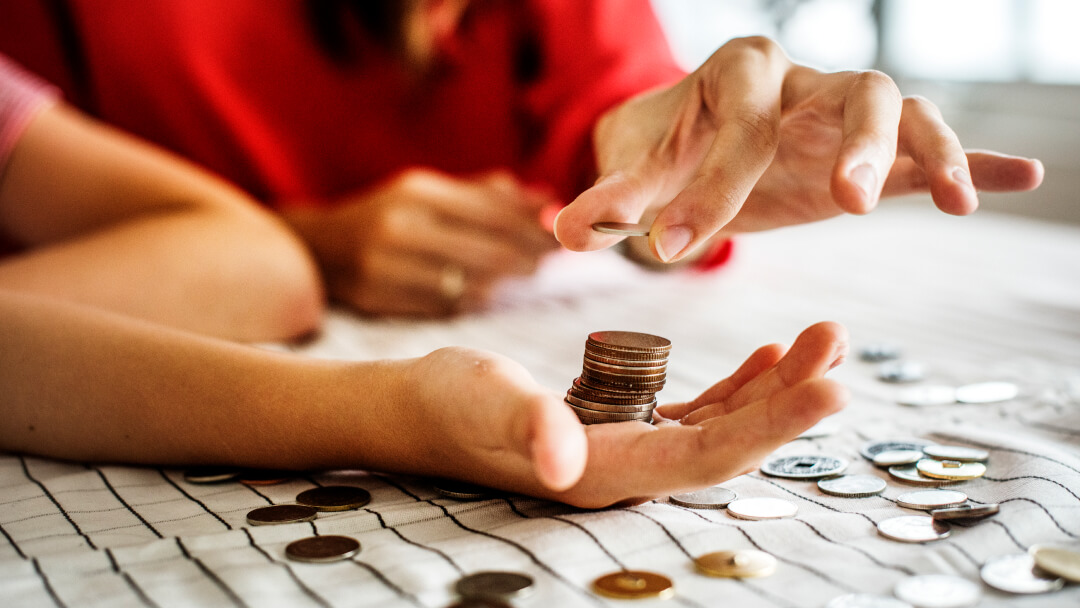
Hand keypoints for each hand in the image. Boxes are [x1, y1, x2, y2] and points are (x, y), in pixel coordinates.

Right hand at [286, 169, 559, 315]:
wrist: (319, 248)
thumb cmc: (388, 216)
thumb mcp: (429, 192)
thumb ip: (487, 195)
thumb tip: (547, 200)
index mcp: (417, 193)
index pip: (492, 212)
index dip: (533, 226)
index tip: (561, 234)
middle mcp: (400, 227)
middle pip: (487, 251)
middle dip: (527, 256)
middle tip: (551, 259)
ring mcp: (387, 267)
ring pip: (469, 283)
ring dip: (505, 281)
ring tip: (525, 272)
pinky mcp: (379, 299)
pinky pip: (445, 306)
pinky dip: (473, 299)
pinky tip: (487, 291)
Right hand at [398, 321, 848, 508]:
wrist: (420, 408)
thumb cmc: (447, 403)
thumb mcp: (485, 403)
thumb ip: (527, 427)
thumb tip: (561, 461)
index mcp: (606, 472)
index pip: (708, 457)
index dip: (773, 428)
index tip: (831, 389)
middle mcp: (629, 471)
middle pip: (731, 442)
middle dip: (791, 400)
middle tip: (838, 347)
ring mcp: (629, 450)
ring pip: (722, 424)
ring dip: (775, 387)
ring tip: (821, 342)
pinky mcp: (623, 426)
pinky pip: (696, 411)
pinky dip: (738, 385)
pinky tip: (768, 358)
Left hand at [554, 36, 1044, 262]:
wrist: (691, 141)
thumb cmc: (665, 152)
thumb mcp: (636, 173)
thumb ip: (608, 201)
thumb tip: (563, 231)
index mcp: (737, 76)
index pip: (737, 128)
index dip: (707, 188)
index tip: (673, 248)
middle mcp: (800, 81)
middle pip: (851, 91)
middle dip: (853, 143)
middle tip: (845, 204)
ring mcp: (840, 112)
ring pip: (903, 110)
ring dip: (927, 150)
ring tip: (952, 200)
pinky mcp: (868, 150)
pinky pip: (930, 146)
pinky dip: (972, 160)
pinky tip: (1019, 179)